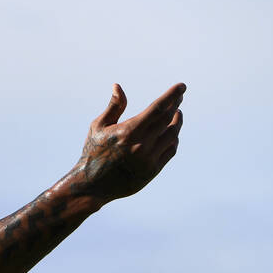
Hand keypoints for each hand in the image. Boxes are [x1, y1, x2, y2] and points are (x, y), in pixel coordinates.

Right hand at [78, 82, 184, 201]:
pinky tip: (172, 132)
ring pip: (172, 135)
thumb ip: (113, 107)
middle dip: (175, 105)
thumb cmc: (93, 152)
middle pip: (167, 120)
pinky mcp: (152, 170)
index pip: (157, 109)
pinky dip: (174, 139)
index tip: (181, 87)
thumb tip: (118, 86)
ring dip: (177, 122)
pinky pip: (171, 150)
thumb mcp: (98, 127)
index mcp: (128, 132)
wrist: (92, 185)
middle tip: (178, 98)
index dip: (171, 96)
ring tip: (177, 113)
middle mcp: (141, 145)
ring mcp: (148, 159)